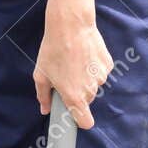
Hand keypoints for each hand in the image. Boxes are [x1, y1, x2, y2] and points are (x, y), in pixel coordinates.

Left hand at [33, 2, 112, 129]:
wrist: (71, 25)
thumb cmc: (53, 50)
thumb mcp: (41, 74)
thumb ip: (43, 96)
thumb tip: (45, 109)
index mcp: (74, 96)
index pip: (86, 122)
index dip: (80, 120)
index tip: (75, 115)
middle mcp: (90, 90)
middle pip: (86, 100)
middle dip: (77, 92)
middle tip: (66, 76)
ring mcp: (101, 77)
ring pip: (93, 85)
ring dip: (85, 78)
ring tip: (73, 61)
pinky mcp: (107, 65)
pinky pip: (100, 72)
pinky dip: (93, 67)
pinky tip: (83, 55)